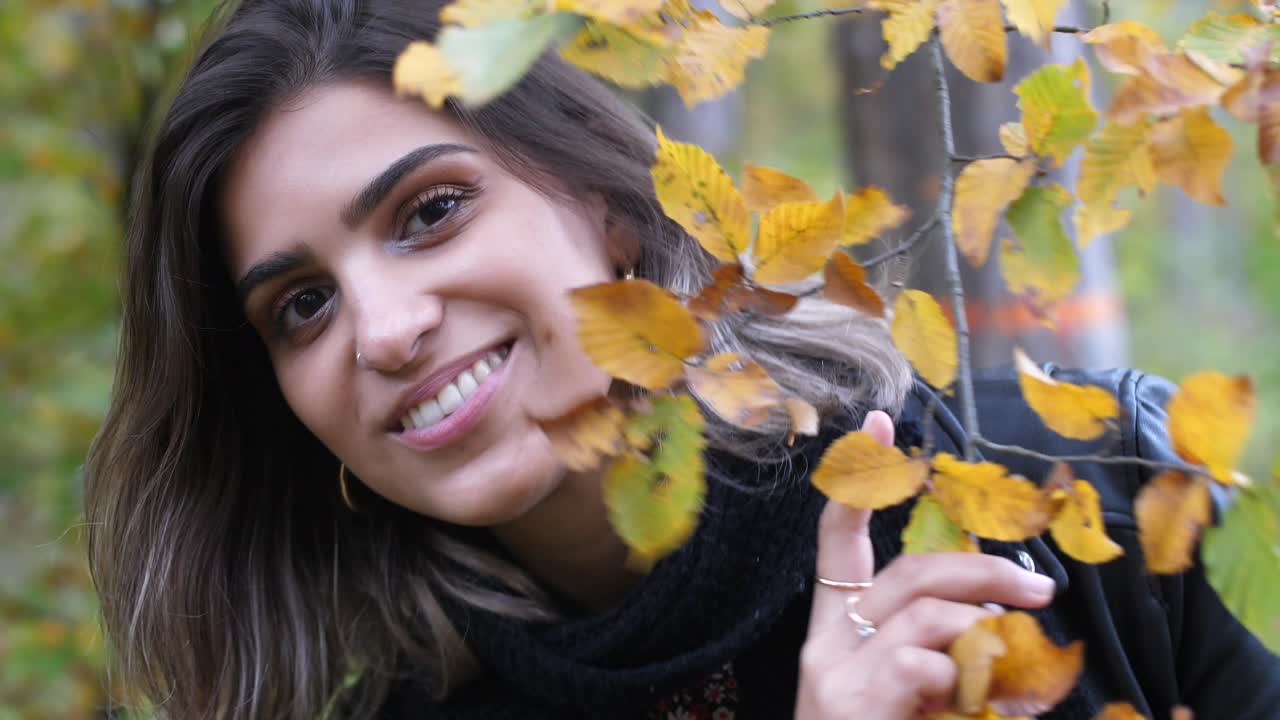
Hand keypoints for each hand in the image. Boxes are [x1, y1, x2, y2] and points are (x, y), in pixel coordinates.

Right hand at [794, 411, 1057, 718]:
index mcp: (833, 637)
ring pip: (925, 614)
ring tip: (1013, 668)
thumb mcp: (908, 700)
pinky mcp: (849, 703)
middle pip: (907, 574)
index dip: (857, 484)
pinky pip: (924, 665)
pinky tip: (970, 708)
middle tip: (1040, 591)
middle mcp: (824, 647)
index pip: (838, 546)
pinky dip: (964, 679)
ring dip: (986, 630)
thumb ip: (936, 655)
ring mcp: (834, 677)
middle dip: (982, 570)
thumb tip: (993, 615)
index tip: (881, 425)